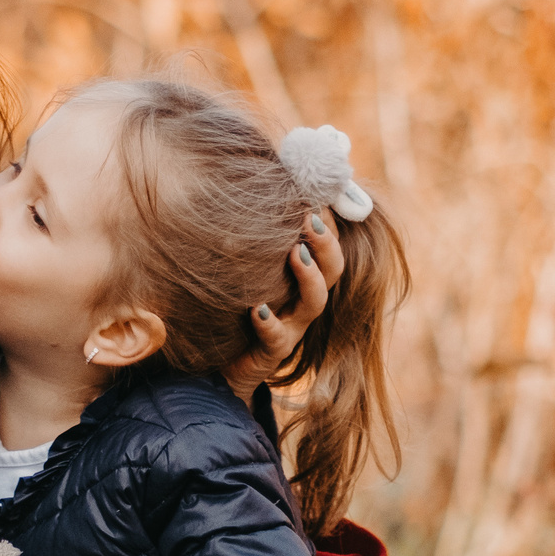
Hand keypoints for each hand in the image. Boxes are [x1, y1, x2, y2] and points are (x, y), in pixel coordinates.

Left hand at [223, 211, 345, 401]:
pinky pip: (277, 339)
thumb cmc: (235, 309)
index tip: (314, 197)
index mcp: (303, 279)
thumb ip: (253, 238)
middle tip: (310, 218)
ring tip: (295, 254)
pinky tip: (256, 309)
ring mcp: (292, 327)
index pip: (328, 247)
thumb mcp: (248, 271)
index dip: (327, 224)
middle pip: (332, 271)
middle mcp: (304, 301)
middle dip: (326, 244)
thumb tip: (254, 188)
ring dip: (309, 277)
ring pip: (315, 303)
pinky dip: (269, 323)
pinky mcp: (272, 352)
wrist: (222, 367)